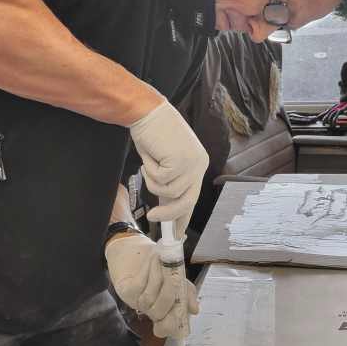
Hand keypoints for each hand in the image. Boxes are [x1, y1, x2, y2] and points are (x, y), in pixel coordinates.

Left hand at [105, 233, 199, 337]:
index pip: (166, 328)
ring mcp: (135, 301)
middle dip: (168, 296)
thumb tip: (194, 309)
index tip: (181, 310)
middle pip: (159, 314)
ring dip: (158, 277)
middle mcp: (148, 309)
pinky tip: (153, 260)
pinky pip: (139, 286)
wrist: (133, 249)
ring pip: (149, 298)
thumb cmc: (157, 264)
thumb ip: (186, 292)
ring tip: (162, 260)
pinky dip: (148, 271)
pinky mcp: (124, 290)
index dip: (172, 325)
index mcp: (163, 309)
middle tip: (176, 278)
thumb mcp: (177, 276)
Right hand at [129, 100, 208, 238]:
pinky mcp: (180, 162)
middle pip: (187, 201)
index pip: (192, 196)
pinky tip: (150, 155)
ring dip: (152, 180)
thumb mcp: (162, 163)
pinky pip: (160, 180)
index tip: (177, 233)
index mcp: (198, 164)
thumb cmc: (152, 134)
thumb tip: (165, 210)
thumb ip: (168, 184)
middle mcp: (199, 164)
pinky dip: (149, 170)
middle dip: (169, 214)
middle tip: (152, 217)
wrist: (147, 112)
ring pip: (169, 192)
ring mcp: (192, 163)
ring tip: (148, 163)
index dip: (184, 216)